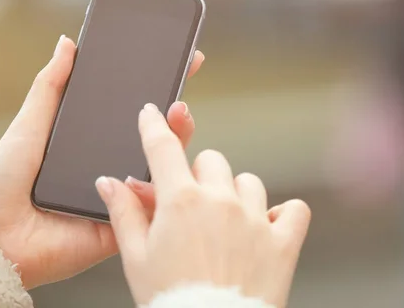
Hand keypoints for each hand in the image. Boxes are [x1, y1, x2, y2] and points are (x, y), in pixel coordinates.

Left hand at [0, 35, 204, 288]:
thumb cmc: (3, 182)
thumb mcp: (29, 125)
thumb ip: (51, 86)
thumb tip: (67, 43)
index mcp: (93, 142)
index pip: (133, 112)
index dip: (158, 87)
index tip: (181, 60)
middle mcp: (112, 165)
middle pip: (155, 138)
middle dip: (176, 114)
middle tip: (181, 94)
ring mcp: (121, 193)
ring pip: (162, 167)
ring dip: (178, 141)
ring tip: (179, 116)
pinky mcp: (124, 223)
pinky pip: (150, 204)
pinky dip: (160, 184)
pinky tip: (162, 164)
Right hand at [96, 104, 310, 306]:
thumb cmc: (170, 299)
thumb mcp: (135, 258)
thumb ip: (124, 213)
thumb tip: (109, 182)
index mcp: (181, 202)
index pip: (163, 148)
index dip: (154, 125)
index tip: (152, 114)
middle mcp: (221, 201)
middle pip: (211, 160)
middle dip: (198, 175)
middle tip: (191, 204)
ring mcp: (255, 219)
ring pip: (249, 182)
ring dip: (236, 194)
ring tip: (225, 223)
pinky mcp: (283, 241)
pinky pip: (294, 209)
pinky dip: (282, 214)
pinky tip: (267, 226)